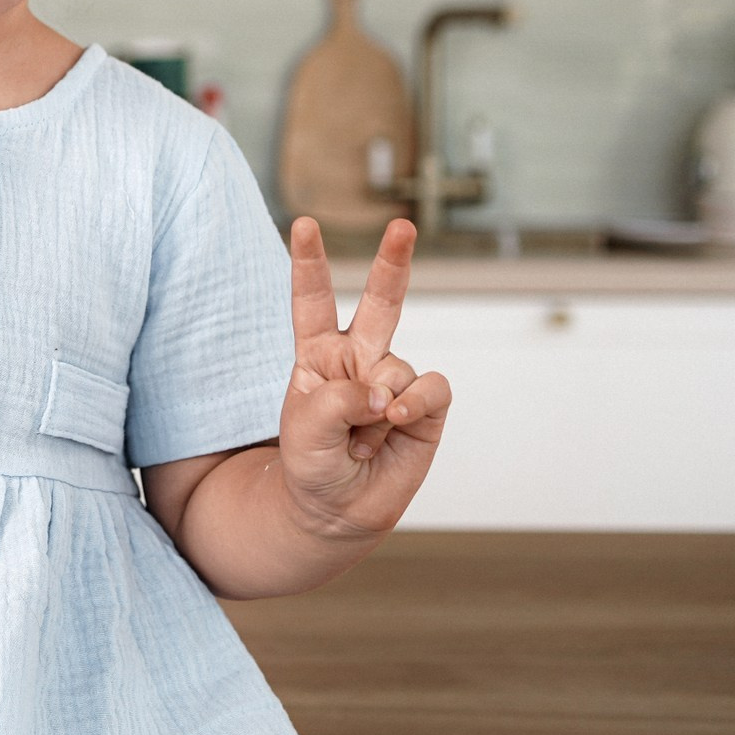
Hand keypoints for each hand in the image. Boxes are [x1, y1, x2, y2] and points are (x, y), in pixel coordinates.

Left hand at [277, 218, 452, 538]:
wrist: (335, 510)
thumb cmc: (310, 462)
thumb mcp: (303, 429)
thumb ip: (337, 400)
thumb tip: (385, 392)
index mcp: (318, 353)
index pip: (313, 300)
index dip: (310, 263)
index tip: (304, 224)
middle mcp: (359, 358)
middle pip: (381, 302)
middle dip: (394, 262)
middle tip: (402, 225)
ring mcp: (394, 379)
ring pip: (396, 367)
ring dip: (376, 408)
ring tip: (359, 439)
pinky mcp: (426, 405)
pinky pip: (430, 388)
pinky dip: (414, 402)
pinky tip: (397, 420)